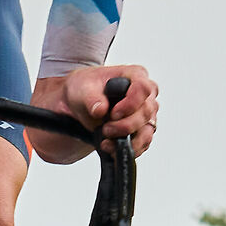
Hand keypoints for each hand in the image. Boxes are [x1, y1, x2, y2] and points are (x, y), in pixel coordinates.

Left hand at [32, 65, 156, 164]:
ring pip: (148, 130)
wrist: (78, 103)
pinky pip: (143, 143)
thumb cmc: (84, 88)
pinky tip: (112, 149)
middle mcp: (145, 94)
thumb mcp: (82, 87)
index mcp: (135, 75)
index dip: (131, 104)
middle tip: (106, 130)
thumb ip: (91, 97)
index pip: (143, 89)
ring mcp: (145, 113)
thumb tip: (100, 110)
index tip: (113, 114)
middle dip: (125, 125)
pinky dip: (129, 149)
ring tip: (107, 144)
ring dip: (129, 142)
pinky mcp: (142, 129)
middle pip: (146, 112)